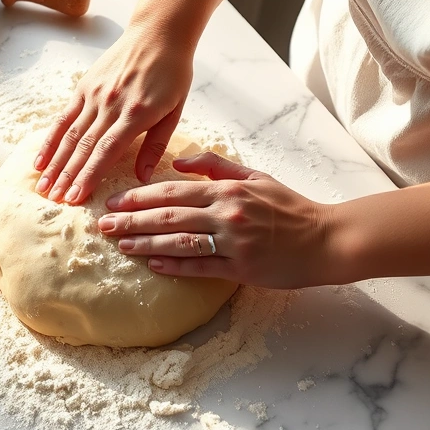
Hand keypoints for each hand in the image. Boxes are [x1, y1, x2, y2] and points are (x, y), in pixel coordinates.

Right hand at [33, 23, 193, 204]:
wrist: (159, 33)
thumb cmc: (173, 74)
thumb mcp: (175, 111)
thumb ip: (156, 145)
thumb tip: (142, 178)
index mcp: (136, 114)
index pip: (106, 151)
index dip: (89, 176)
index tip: (76, 197)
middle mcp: (111, 105)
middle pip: (83, 147)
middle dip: (67, 176)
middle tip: (54, 200)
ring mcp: (94, 95)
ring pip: (70, 134)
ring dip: (55, 163)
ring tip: (43, 186)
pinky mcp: (84, 86)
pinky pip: (64, 117)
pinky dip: (51, 139)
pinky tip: (42, 159)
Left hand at [96, 152, 335, 288]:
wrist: (326, 239)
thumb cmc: (289, 207)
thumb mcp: (255, 176)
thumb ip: (215, 165)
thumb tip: (178, 160)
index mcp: (227, 190)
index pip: (173, 190)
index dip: (139, 197)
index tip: (114, 202)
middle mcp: (227, 214)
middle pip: (168, 216)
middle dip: (132, 221)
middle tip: (103, 225)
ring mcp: (234, 243)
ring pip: (180, 242)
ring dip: (146, 244)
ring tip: (121, 245)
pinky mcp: (242, 269)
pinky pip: (201, 267)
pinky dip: (175, 265)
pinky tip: (153, 265)